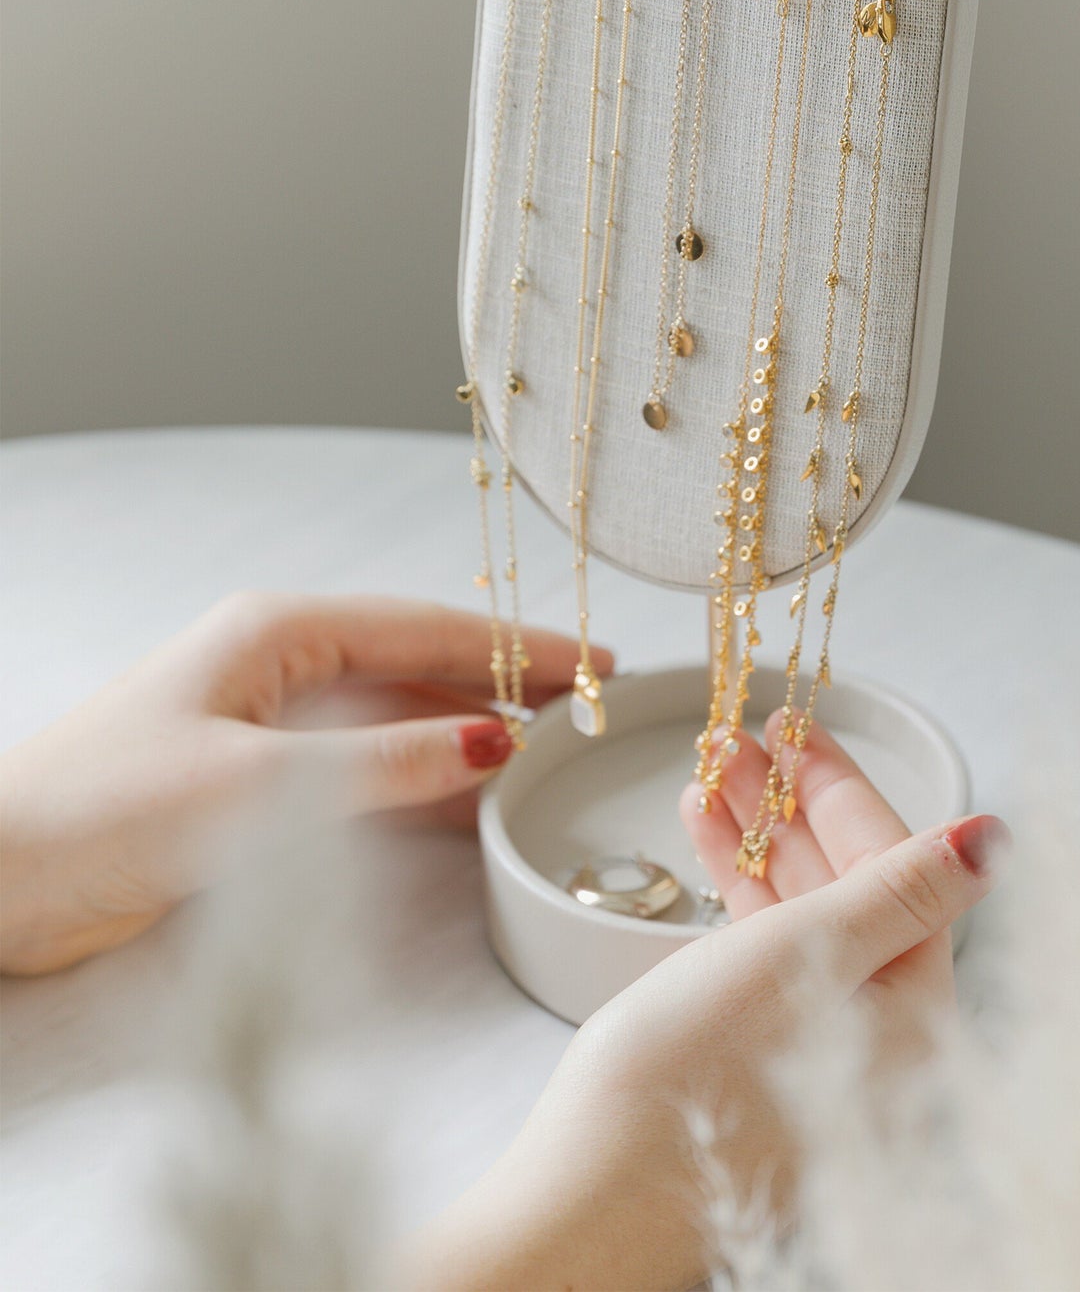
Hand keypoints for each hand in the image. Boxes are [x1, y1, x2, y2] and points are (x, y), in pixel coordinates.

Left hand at [0, 592, 604, 974]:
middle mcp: (279, 666)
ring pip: (394, 718)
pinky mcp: (253, 784)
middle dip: (503, 687)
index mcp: (280, 633)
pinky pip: (362, 768)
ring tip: (546, 756)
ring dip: (465, 735)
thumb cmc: (107, 809)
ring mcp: (267, 723)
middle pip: (418, 667)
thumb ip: (384, 764)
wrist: (0, 876)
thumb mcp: (263, 784)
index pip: (427, 631)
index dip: (516, 649)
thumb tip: (492, 745)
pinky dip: (419, 779)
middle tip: (589, 710)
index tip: (592, 666)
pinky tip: (465, 800)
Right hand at [410, 715, 1007, 1291]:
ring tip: (710, 764)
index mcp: (912, 1012)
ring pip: (799, 907)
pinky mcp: (756, 1051)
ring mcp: (813, 1043)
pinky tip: (703, 829)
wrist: (584, 1195)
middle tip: (743, 732)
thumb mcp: (803, 955)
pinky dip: (735, 881)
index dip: (840, 785)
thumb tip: (992, 838)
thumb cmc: (692, 1078)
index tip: (797, 722)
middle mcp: (876, 1032)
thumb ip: (897, 889)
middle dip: (790, 800)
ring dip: (756, 830)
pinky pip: (762, 944)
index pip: (897, 865)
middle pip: (849, 882)